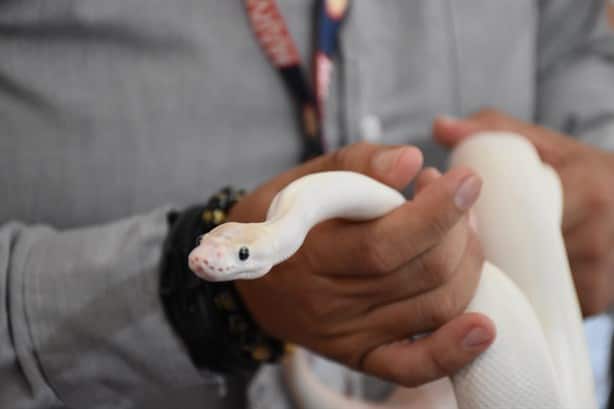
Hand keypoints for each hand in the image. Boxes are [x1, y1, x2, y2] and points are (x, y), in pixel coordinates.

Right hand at [230, 142, 494, 386]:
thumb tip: (412, 161)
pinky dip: (454, 352)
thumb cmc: (277, 219)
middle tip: (455, 198)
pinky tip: (483, 328)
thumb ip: (358, 163)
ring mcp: (347, 334)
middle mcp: (328, 302)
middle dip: (456, 230)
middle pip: (420, 274)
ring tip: (461, 230)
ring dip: (467, 264)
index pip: (384, 243)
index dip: (436, 213)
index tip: (466, 179)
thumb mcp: (303, 178)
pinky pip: (412, 366)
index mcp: (308, 253)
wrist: (246, 280)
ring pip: (432, 308)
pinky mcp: (360, 354)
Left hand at [434, 109, 613, 315]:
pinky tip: (503, 284)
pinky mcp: (596, 301)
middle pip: (519, 260)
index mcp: (586, 193)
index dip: (480, 227)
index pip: (518, 221)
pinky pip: (543, 304)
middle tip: (454, 248)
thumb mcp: (542, 142)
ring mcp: (600, 276)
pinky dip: (520, 296)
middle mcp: (598, 238)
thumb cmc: (578, 169)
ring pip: (528, 286)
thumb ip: (493, 128)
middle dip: (484, 256)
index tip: (456, 224)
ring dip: (500, 280)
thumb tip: (440, 126)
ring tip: (474, 264)